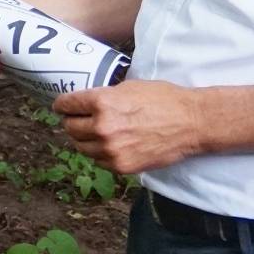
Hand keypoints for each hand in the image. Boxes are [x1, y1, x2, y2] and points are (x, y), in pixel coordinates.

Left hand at [52, 80, 205, 173]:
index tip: (62, 107)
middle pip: (70, 127)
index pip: (66, 105)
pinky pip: (98, 160)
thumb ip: (102, 97)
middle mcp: (102, 127)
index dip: (63, 105)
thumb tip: (84, 103)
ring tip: (96, 133)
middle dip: (73, 122)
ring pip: (81, 147)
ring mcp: (111, 149)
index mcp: (102, 102)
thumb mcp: (128, 87)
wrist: (192, 123)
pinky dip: (99, 153)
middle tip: (80, 119)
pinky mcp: (121, 166)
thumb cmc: (163, 100)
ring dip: (85, 139)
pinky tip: (110, 145)